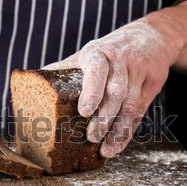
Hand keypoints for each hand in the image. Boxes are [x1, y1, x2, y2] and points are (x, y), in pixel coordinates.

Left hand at [44, 18, 173, 157]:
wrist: (152, 36)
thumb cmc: (110, 50)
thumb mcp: (88, 53)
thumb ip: (66, 69)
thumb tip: (33, 81)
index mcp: (98, 53)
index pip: (96, 70)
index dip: (91, 91)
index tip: (84, 112)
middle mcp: (120, 60)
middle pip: (115, 92)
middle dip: (104, 117)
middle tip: (91, 137)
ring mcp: (139, 72)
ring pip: (130, 105)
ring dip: (118, 130)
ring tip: (105, 149)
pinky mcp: (153, 83)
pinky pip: (140, 111)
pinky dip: (128, 132)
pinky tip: (117, 146)